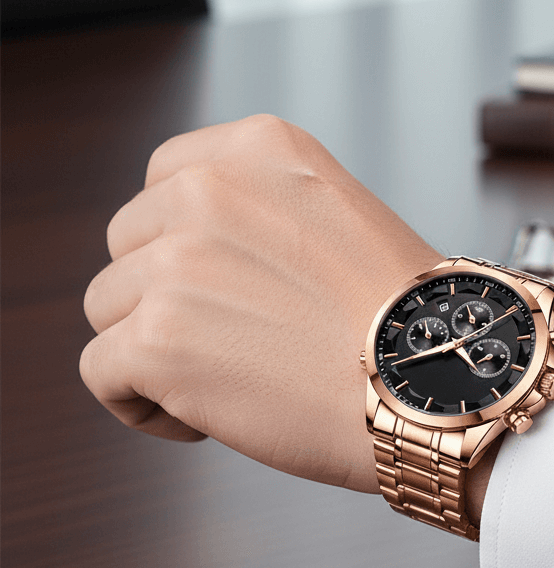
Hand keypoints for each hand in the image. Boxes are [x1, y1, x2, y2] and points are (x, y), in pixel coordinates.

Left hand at [80, 115, 439, 492]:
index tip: (226, 287)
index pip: (164, 183)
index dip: (185, 245)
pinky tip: (204, 418)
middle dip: (170, 299)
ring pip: (109, 310)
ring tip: (229, 382)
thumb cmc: (407, 325)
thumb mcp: (341, 218)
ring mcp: (176, 264)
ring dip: (156, 351)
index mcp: (260, 149)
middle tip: (240, 341)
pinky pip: (100, 374)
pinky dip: (143, 406)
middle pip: (128, 248)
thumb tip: (184, 252)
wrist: (438, 388)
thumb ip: (262, 212)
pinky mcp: (155, 341)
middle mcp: (209, 191)